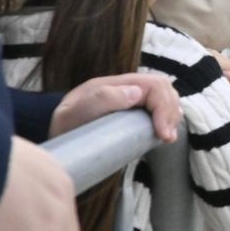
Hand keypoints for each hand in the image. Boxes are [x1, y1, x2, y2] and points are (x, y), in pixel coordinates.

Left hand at [50, 73, 180, 141]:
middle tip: (167, 138)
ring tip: (167, 137)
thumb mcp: (72, 115)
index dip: (163, 107)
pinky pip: (159, 109)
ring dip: (172, 115)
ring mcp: (131, 100)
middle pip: (163, 88)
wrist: (57, 145)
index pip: (153, 85)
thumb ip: (99, 101)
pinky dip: (168, 119)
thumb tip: (136, 92)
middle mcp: (125, 88)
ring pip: (165, 97)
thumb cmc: (64, 130)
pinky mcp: (134, 114)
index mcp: (112, 85)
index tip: (163, 134)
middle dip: (171, 111)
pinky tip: (164, 132)